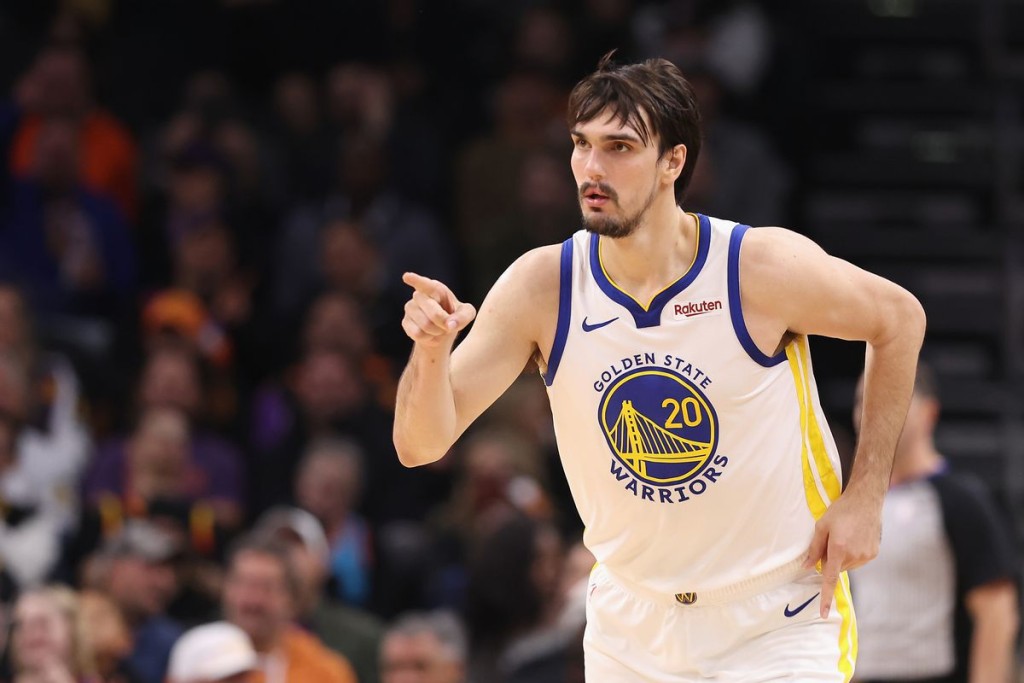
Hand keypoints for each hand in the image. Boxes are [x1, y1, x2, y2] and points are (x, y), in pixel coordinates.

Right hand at [401, 272, 475, 347]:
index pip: (425, 284)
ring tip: (438, 328)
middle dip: (444, 323)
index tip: (407, 277)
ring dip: (437, 331)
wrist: (441, 332)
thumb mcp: (466, 314)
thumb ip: (463, 316)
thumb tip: (450, 324)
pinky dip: (427, 338)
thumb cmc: (454, 316)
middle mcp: (420, 295)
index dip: (416, 280)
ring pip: (425, 325)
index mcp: (436, 288)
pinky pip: (418, 334)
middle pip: (433, 312)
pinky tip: (428, 333)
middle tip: (448, 325)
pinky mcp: (405, 322)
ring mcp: (410, 307)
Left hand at [803, 488, 882, 617]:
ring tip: (845, 536)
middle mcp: (855, 555)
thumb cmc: (841, 511)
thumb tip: (807, 567)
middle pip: (836, 569)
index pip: (830, 579)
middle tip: (831, 541)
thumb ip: (814, 549)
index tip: (823, 613)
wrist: (866, 500)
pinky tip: (854, 538)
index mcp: (839, 549)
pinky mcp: (874, 554)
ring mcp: (866, 556)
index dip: (826, 597)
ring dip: (842, 557)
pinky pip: (857, 561)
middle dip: (830, 560)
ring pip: (847, 566)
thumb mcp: (821, 526)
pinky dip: (852, 554)